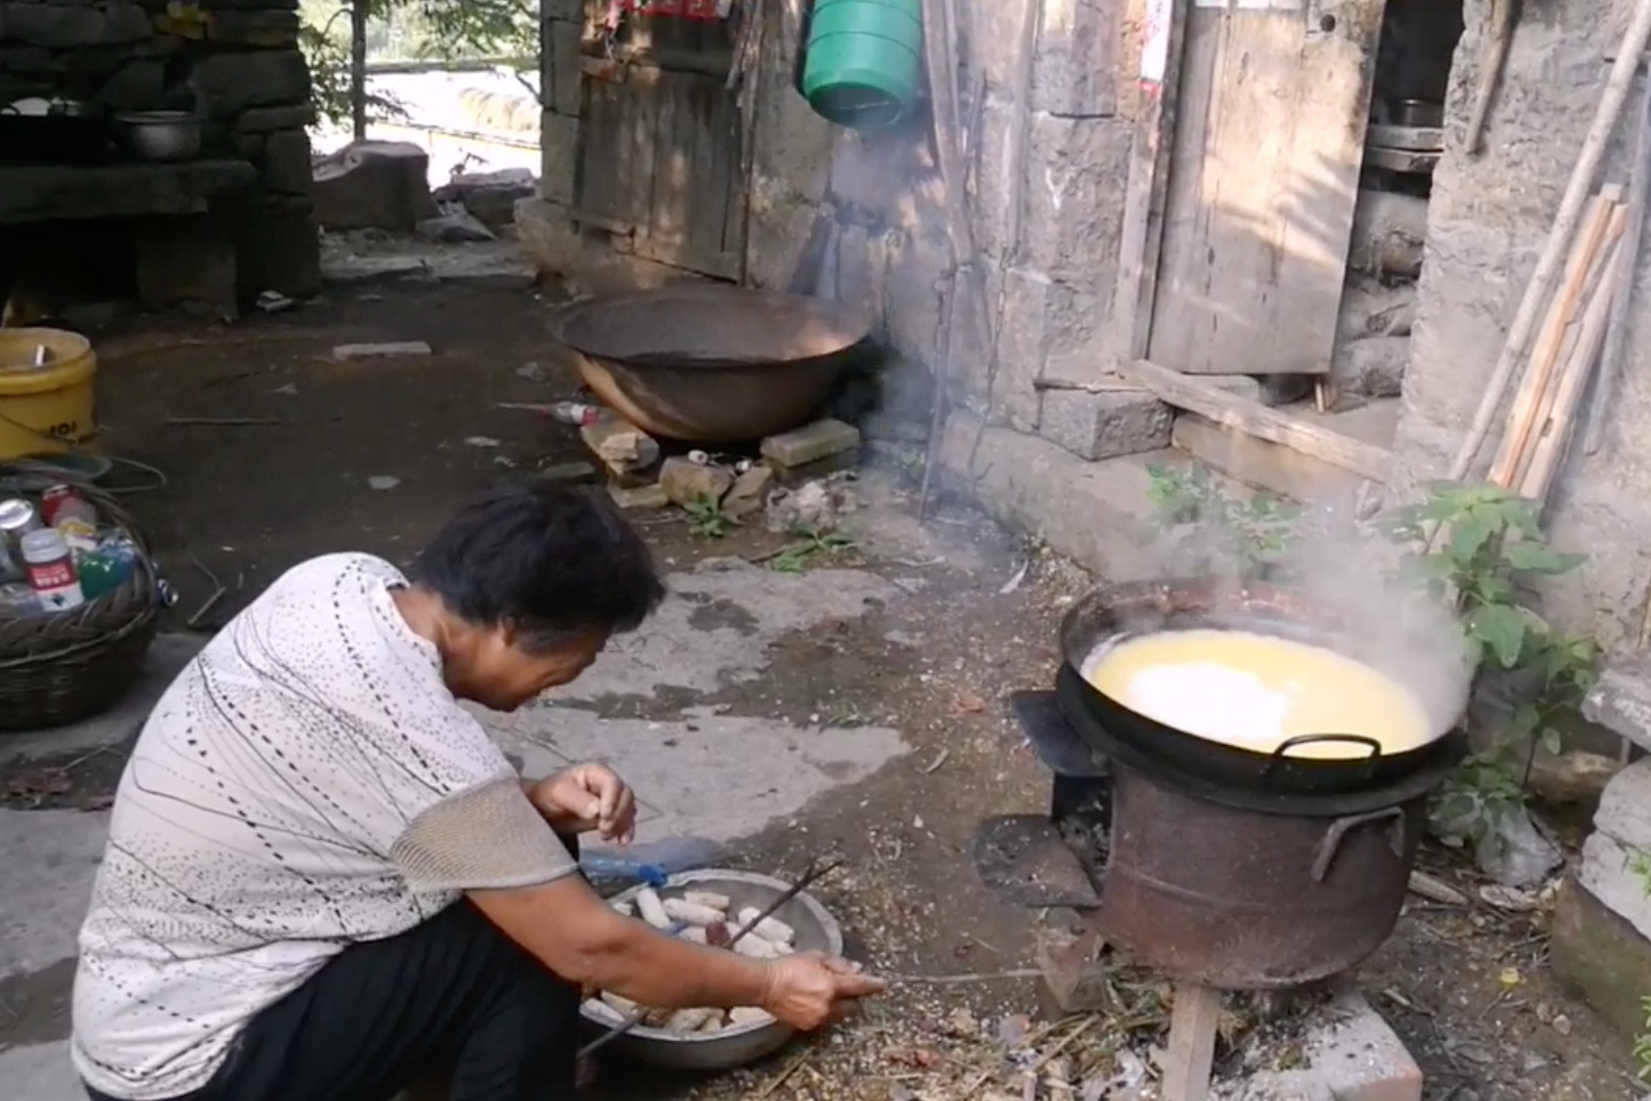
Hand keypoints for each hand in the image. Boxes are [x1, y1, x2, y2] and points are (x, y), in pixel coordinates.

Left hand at [528, 764, 635, 842]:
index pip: (612, 783)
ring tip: (605, 837)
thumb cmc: (547, 796)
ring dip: (623, 824)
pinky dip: (626, 831)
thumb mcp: (558, 794)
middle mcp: (607, 784)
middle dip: (618, 814)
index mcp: (595, 773)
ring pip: (628, 808)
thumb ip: (577, 799)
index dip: (612, 799)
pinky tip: (622, 842)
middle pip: (625, 795)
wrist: (542, 812)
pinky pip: (626, 821)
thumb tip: (597, 811)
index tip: (603, 816)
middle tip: (603, 830)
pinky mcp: (611, 816)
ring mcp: (611, 800)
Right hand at [758, 953, 885, 1031]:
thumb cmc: (789, 967)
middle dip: (853, 996)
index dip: (874, 985)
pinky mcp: (809, 1026)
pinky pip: (827, 1020)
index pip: (860, 986)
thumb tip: (857, 969)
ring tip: (828, 993)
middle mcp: (827, 1005)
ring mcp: (818, 1018)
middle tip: (846, 986)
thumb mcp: (816, 957)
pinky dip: (828, 1012)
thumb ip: (839, 964)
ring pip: (841, 1015)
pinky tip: (817, 1002)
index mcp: (830, 985)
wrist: (766, 985)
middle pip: (853, 1005)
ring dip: (841, 1005)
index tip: (882, 984)